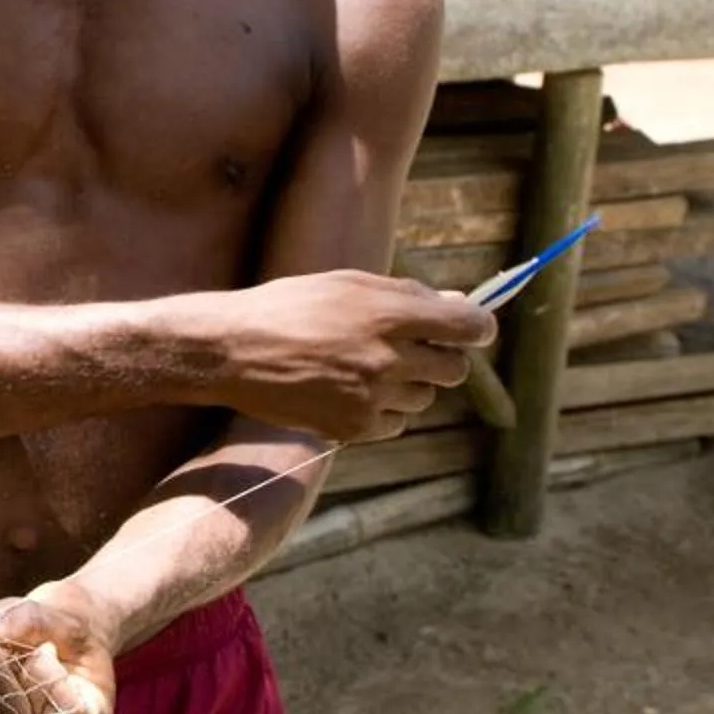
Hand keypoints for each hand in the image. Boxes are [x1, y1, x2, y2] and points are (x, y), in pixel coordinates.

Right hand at [198, 269, 496, 441]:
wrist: (234, 351)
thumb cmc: (289, 307)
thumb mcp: (348, 285)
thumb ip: (407, 295)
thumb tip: (457, 303)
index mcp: (390, 315)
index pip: (469, 328)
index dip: (478, 328)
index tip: (473, 329)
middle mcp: (388, 358)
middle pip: (454, 369)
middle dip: (442, 358)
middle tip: (412, 349)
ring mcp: (373, 397)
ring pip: (424, 398)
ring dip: (409, 385)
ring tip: (368, 369)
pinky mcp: (355, 427)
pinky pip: (396, 424)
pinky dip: (385, 410)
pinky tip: (353, 392)